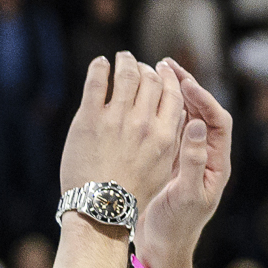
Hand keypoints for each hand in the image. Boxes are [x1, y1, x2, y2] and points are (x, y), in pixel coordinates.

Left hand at [57, 54, 183, 218]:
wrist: (101, 209)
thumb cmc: (132, 193)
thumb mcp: (163, 168)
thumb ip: (171, 140)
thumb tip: (178, 114)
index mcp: (164, 136)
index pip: (173, 94)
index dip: (168, 78)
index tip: (162, 71)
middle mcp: (143, 124)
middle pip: (151, 80)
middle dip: (146, 68)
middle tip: (139, 65)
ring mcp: (116, 120)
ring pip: (126, 75)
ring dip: (125, 61)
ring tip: (121, 58)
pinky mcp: (90, 119)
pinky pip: (97, 81)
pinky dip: (100, 67)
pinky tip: (100, 65)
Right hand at [133, 59, 231, 267]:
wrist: (163, 248)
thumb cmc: (177, 227)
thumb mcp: (187, 196)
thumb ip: (193, 162)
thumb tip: (196, 125)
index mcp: (216, 164)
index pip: (218, 121)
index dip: (204, 99)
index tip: (185, 83)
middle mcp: (205, 156)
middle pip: (202, 112)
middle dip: (187, 87)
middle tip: (166, 64)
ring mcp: (188, 157)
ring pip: (184, 116)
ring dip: (172, 94)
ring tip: (154, 71)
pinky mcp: (170, 160)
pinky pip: (169, 127)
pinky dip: (159, 109)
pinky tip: (144, 97)